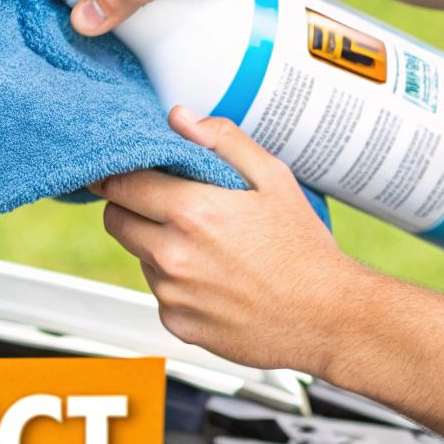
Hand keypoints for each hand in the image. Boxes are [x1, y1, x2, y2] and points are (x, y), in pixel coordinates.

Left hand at [91, 107, 361, 369]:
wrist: (327, 318)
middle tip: (166, 206)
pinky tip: (217, 281)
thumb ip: (223, 141)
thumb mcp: (274, 180)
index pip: (121, 185)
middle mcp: (173, 256)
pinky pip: (161, 294)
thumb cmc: (304, 250)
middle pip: (116, 221)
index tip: (121, 174)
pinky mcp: (178, 324)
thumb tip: (180, 119)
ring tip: (210, 249)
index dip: (117, 176)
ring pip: (140, 258)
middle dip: (132, 208)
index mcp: (192, 212)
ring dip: (158, 248)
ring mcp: (173, 294)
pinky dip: (178, 285)